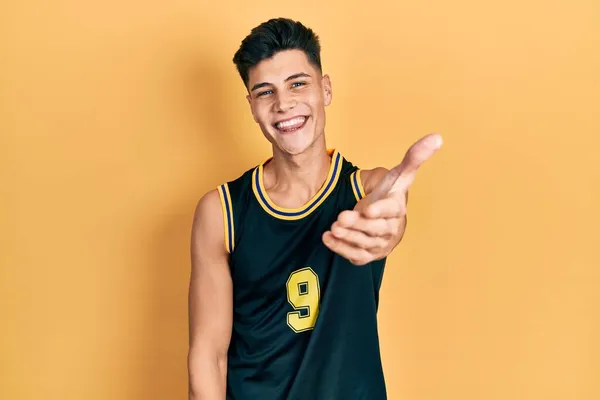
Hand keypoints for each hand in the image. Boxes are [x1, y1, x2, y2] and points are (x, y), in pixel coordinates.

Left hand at [322, 133, 442, 264]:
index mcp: (397, 209)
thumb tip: (437, 137)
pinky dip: (340, 249)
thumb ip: (414, 157)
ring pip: (363, 243)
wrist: (382, 218)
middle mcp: (390, 229)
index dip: (379, 211)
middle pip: (374, 229)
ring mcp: (378, 244)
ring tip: (333, 227)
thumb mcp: (399, 175)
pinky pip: (354, 256)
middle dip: (357, 224)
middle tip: (341, 217)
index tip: (367, 209)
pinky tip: (328, 238)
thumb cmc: (390, 194)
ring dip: (347, 236)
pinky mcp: (366, 255)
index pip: (391, 211)